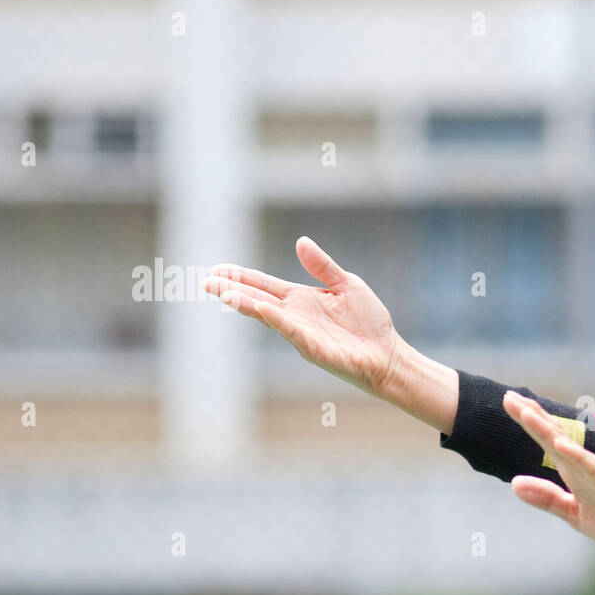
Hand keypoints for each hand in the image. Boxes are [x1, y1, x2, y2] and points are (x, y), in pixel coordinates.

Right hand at [203, 237, 403, 398]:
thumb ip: (323, 266)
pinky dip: (277, 321)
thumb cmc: (368, 322)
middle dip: (232, 290)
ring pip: (268, 316)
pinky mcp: (313, 348)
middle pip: (257, 299)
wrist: (388, 354)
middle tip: (207, 281)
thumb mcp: (347, 284)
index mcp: (301, 299)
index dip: (242, 276)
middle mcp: (295, 316)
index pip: (264, 285)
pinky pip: (291, 332)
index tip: (218, 268)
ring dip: (246, 305)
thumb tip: (300, 241)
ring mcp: (302, 333)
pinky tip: (262, 310)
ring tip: (224, 293)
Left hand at [502, 390, 594, 553]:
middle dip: (532, 417)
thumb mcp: (574, 514)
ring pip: (571, 448)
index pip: (548, 440)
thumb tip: (514, 482)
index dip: (529, 421)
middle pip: (555, 436)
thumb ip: (547, 498)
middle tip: (508, 395)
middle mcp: (586, 467)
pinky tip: (561, 445)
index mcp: (574, 472)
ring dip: (549, 430)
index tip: (509, 399)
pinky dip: (579, 457)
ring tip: (527, 413)